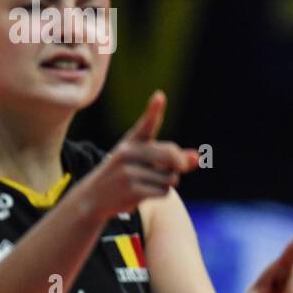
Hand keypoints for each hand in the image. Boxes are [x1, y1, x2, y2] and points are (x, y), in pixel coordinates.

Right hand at [80, 91, 198, 219]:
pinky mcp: (131, 190)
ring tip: (149, 182)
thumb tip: (198, 157)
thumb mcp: (146, 161)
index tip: (159, 96)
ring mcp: (128, 171)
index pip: (146, 124)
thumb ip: (174, 158)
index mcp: (132, 140)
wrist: (94, 196)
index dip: (154, 110)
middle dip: (181, 163)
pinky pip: (164, 191)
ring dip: (168, 182)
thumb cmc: (128, 174)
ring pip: (170, 176)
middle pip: (170, 153)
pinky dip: (161, 194)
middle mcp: (129, 152)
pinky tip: (145, 193)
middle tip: (179, 168)